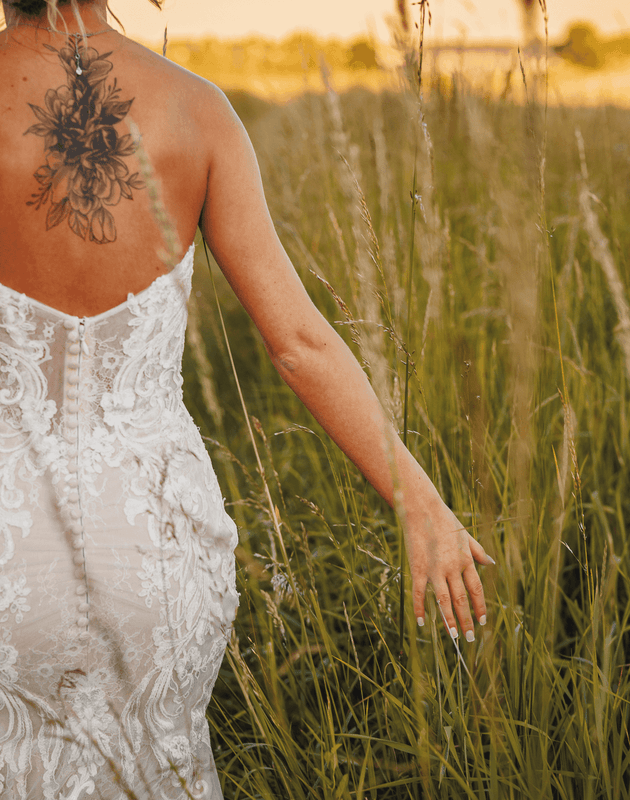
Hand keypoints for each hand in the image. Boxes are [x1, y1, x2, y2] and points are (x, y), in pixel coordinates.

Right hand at [405, 498, 493, 640]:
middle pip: (462, 600)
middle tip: (470, 639)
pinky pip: (420, 593)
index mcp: (466, 560)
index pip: (476, 590)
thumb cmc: (444, 519)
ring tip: (454, 637)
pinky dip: (420, 609)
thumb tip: (492, 563)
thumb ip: (478, 551)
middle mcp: (452, 567)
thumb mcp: (466, 535)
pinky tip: (422, 622)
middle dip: (467, 621)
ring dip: (449, 621)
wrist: (421, 508)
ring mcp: (434, 569)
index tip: (482, 621)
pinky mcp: (418, 568)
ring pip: (444, 601)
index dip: (480, 607)